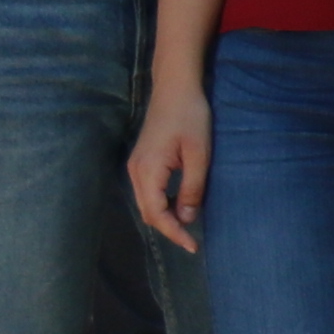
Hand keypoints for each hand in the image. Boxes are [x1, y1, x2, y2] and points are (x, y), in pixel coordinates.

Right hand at [130, 93, 209, 251]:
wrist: (175, 87)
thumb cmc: (190, 115)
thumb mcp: (198, 154)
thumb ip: (192, 188)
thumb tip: (188, 218)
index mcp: (148, 170)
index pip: (157, 214)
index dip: (174, 233)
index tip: (193, 246)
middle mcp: (136, 171)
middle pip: (148, 212)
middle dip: (169, 229)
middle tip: (192, 241)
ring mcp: (135, 166)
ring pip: (147, 203)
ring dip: (165, 217)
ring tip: (187, 226)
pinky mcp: (141, 161)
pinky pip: (148, 192)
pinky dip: (161, 204)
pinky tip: (178, 205)